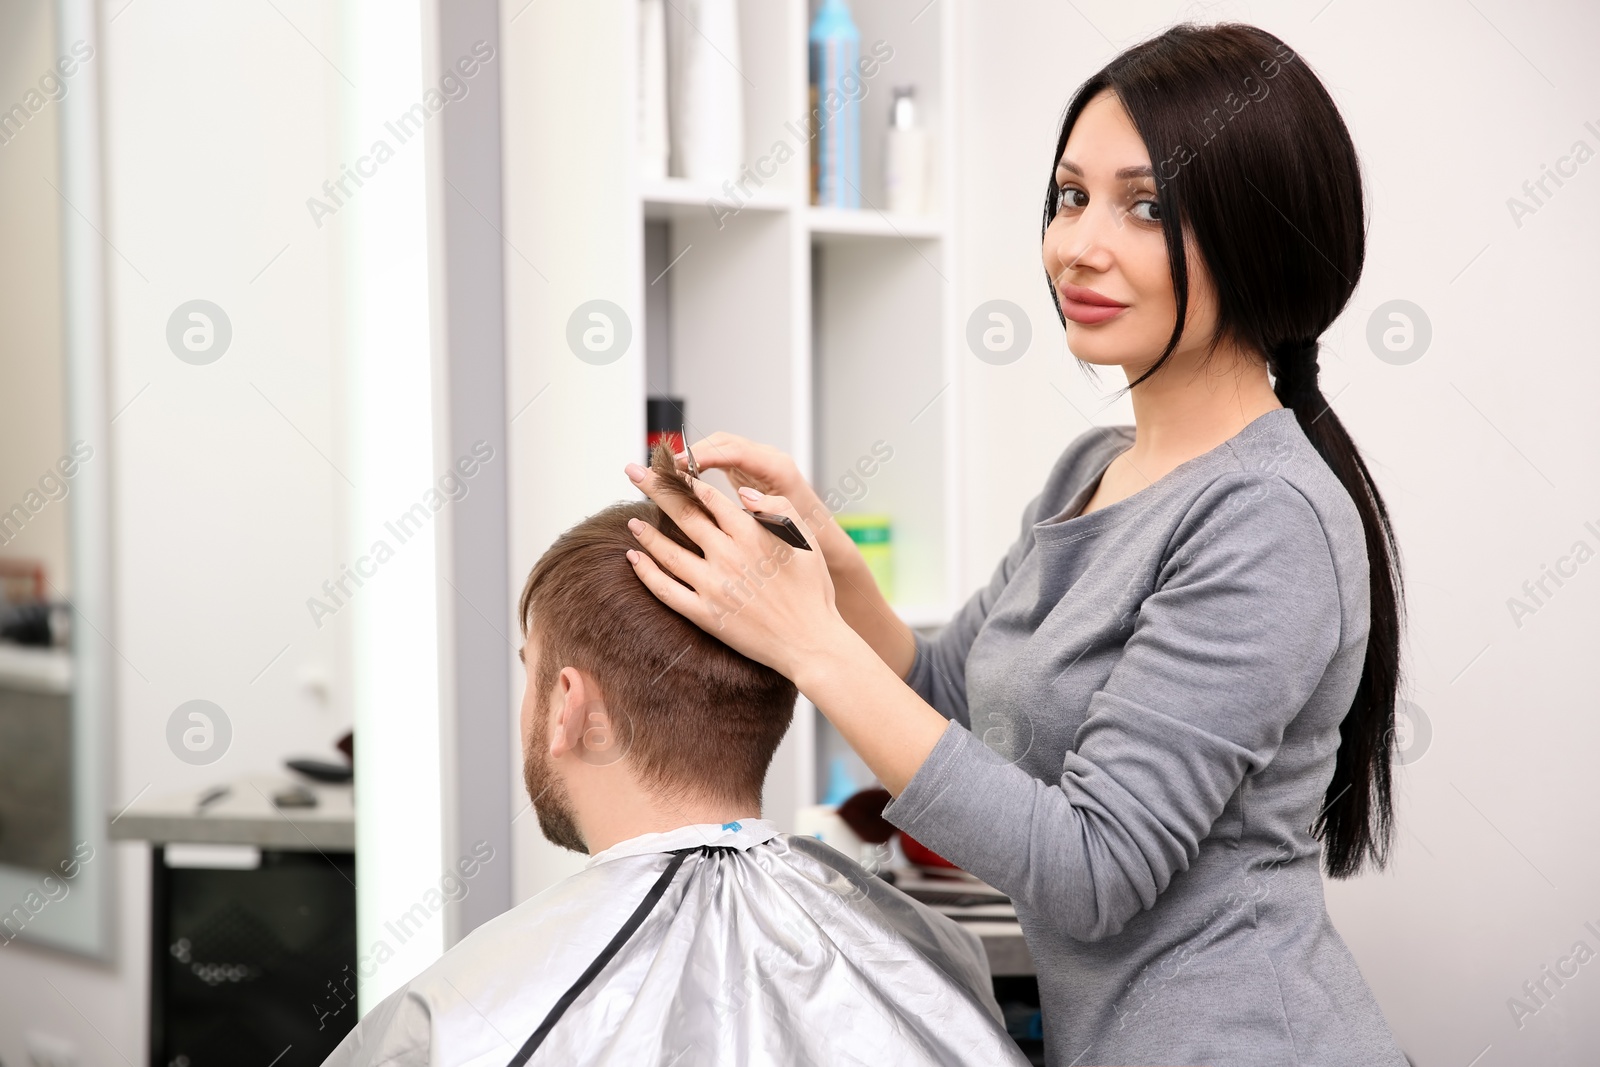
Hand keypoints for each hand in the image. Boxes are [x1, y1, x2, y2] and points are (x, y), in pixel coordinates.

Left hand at [623, 462, 847, 680]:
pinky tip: (633, 559)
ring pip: (668, 552)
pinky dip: (646, 573)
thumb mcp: (806, 540)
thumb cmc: (812, 589)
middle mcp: (727, 555)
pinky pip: (666, 590)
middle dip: (655, 490)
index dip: (685, 479)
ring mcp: (713, 586)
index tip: (668, 467)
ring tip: (632, 520)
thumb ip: (778, 507)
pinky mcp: (705, 614)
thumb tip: (744, 492)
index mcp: (751, 533)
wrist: (810, 641)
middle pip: (682, 515)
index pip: (708, 496)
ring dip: (646, 533)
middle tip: (634, 473)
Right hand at [671, 432, 851, 567]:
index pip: (734, 451)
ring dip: (694, 455)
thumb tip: (738, 496)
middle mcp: (768, 459)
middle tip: (664, 466)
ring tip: (668, 470)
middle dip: (693, 450)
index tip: (678, 465)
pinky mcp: (751, 470)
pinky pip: (723, 458)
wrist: (822, 539)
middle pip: (723, 442)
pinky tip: (684, 477)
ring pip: (720, 447)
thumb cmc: (808, 537)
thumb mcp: (788, 525)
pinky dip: (702, 463)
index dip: (703, 455)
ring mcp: (759, 462)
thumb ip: (767, 509)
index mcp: (778, 468)